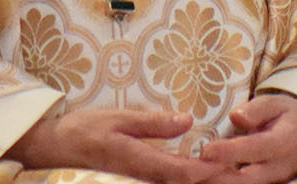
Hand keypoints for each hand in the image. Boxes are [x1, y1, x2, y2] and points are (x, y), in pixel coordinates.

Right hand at [5, 106, 218, 183]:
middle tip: (240, 173)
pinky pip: (168, 180)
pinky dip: (188, 177)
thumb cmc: (85, 128)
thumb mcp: (119, 118)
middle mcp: (142, 175)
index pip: (182, 172)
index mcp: (139, 160)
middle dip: (212, 179)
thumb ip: (153, 122)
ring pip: (177, 183)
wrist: (56, 147)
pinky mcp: (139, 176)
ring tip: (231, 173)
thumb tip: (188, 121)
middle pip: (184, 183)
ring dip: (203, 179)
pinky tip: (204, 172)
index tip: (233, 164)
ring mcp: (140, 178)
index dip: (209, 171)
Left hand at [196, 93, 296, 183]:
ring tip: (190, 178)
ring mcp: (273, 181)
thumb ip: (257, 109)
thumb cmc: (290, 115)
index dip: (229, 152)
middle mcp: (279, 167)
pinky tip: (201, 179)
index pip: (255, 149)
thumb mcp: (278, 102)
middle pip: (245, 180)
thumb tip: (236, 117)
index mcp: (284, 141)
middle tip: (189, 172)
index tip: (205, 150)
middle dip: (216, 178)